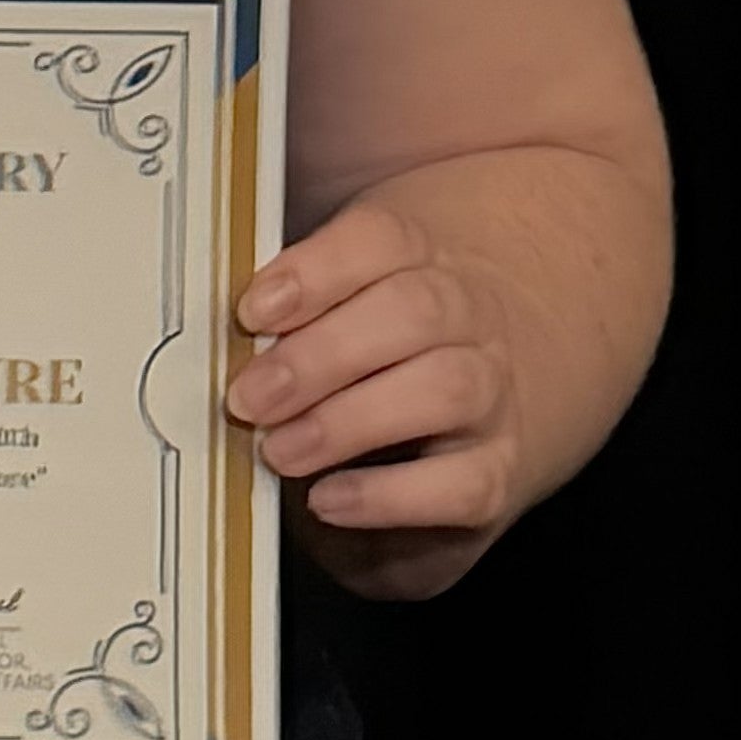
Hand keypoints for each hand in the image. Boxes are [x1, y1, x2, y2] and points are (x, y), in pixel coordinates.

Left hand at [229, 189, 528, 602]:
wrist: (523, 373)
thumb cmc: (396, 339)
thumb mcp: (358, 292)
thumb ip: (300, 305)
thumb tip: (218, 339)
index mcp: (424, 257)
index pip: (381, 240)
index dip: (316, 270)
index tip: (253, 309)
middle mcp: (470, 317)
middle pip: (412, 312)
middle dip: (320, 356)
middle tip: (249, 396)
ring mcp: (493, 394)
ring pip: (445, 390)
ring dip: (349, 421)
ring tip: (279, 450)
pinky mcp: (498, 473)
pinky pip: (461, 486)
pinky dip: (390, 497)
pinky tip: (331, 500)